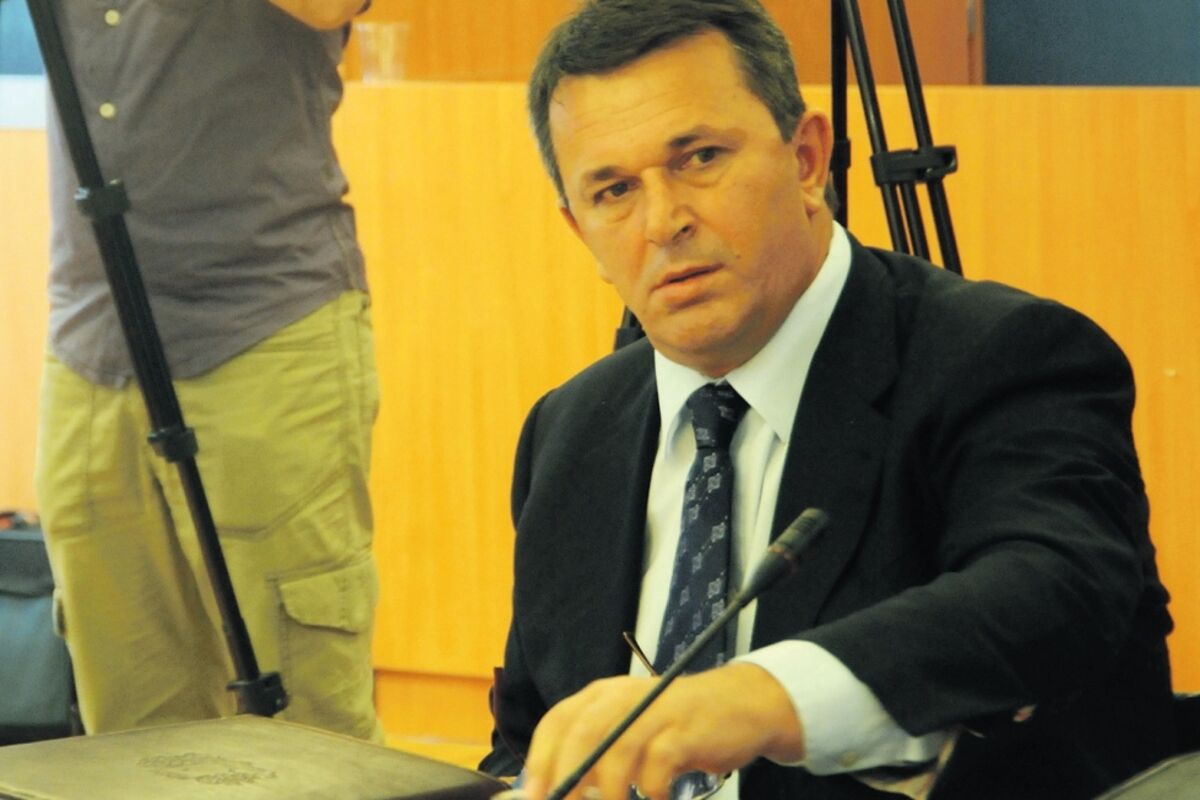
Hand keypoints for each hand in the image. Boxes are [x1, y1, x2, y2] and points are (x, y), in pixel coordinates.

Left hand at [520, 663, 804, 799]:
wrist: (740, 705)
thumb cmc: (676, 725)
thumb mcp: (631, 729)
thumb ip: (594, 754)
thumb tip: (551, 790)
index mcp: (603, 695)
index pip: (558, 720)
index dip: (540, 759)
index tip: (533, 795)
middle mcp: (624, 696)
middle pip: (582, 734)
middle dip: (567, 778)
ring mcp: (656, 710)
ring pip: (617, 750)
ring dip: (608, 792)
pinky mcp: (685, 730)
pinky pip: (657, 767)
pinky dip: (651, 791)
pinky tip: (658, 798)